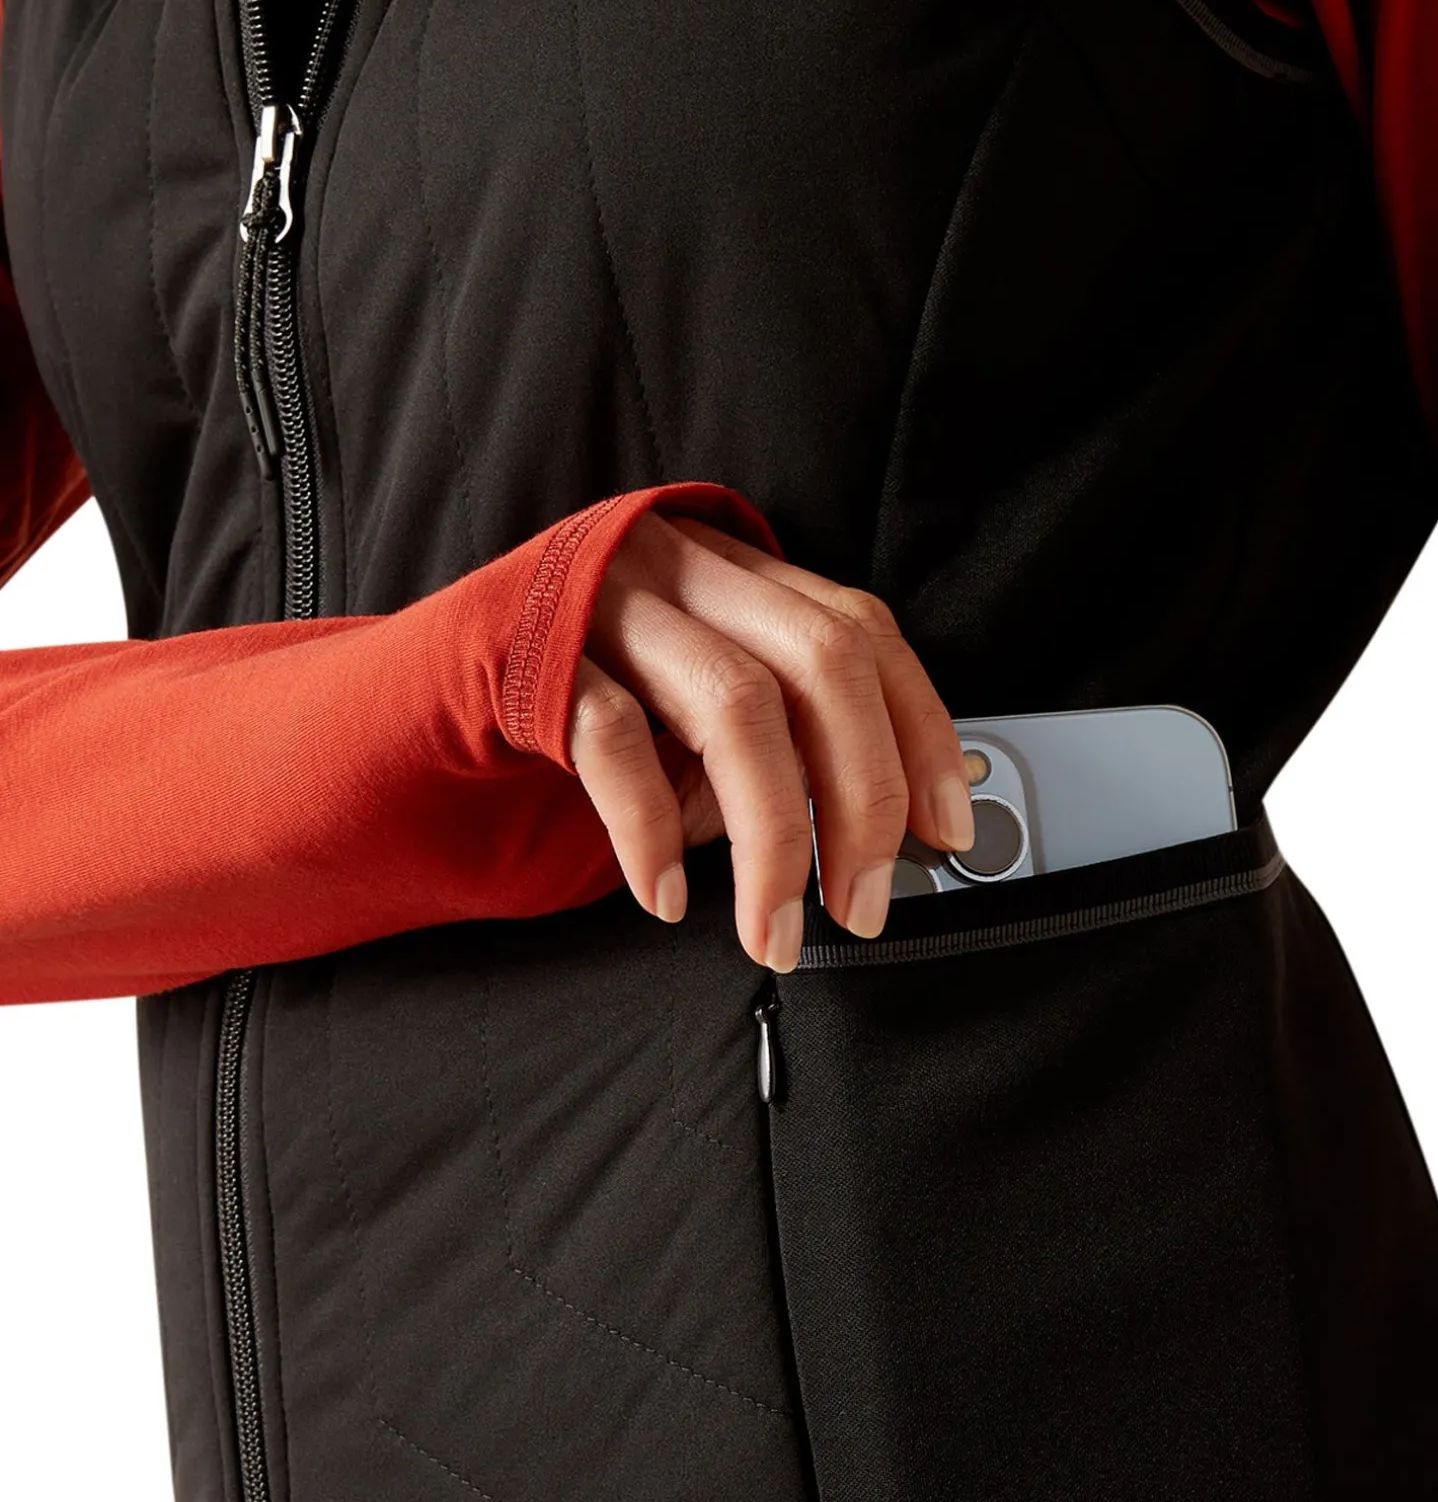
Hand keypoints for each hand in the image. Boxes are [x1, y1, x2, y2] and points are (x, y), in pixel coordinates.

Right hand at [569, 514, 974, 970]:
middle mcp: (684, 569)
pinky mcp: (534, 654)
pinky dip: (650, 834)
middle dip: (861, 799)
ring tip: (771, 931)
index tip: (945, 832)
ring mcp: (607, 603)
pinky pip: (614, 742)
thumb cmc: (586, 708)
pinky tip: (664, 895)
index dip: (920, 732)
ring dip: (771, 841)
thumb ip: (779, 755)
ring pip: (734, 707)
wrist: (427, 689)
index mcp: (740, 573)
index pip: (863, 633)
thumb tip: (876, 839)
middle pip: (821, 665)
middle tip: (862, 905)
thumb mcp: (697, 721)